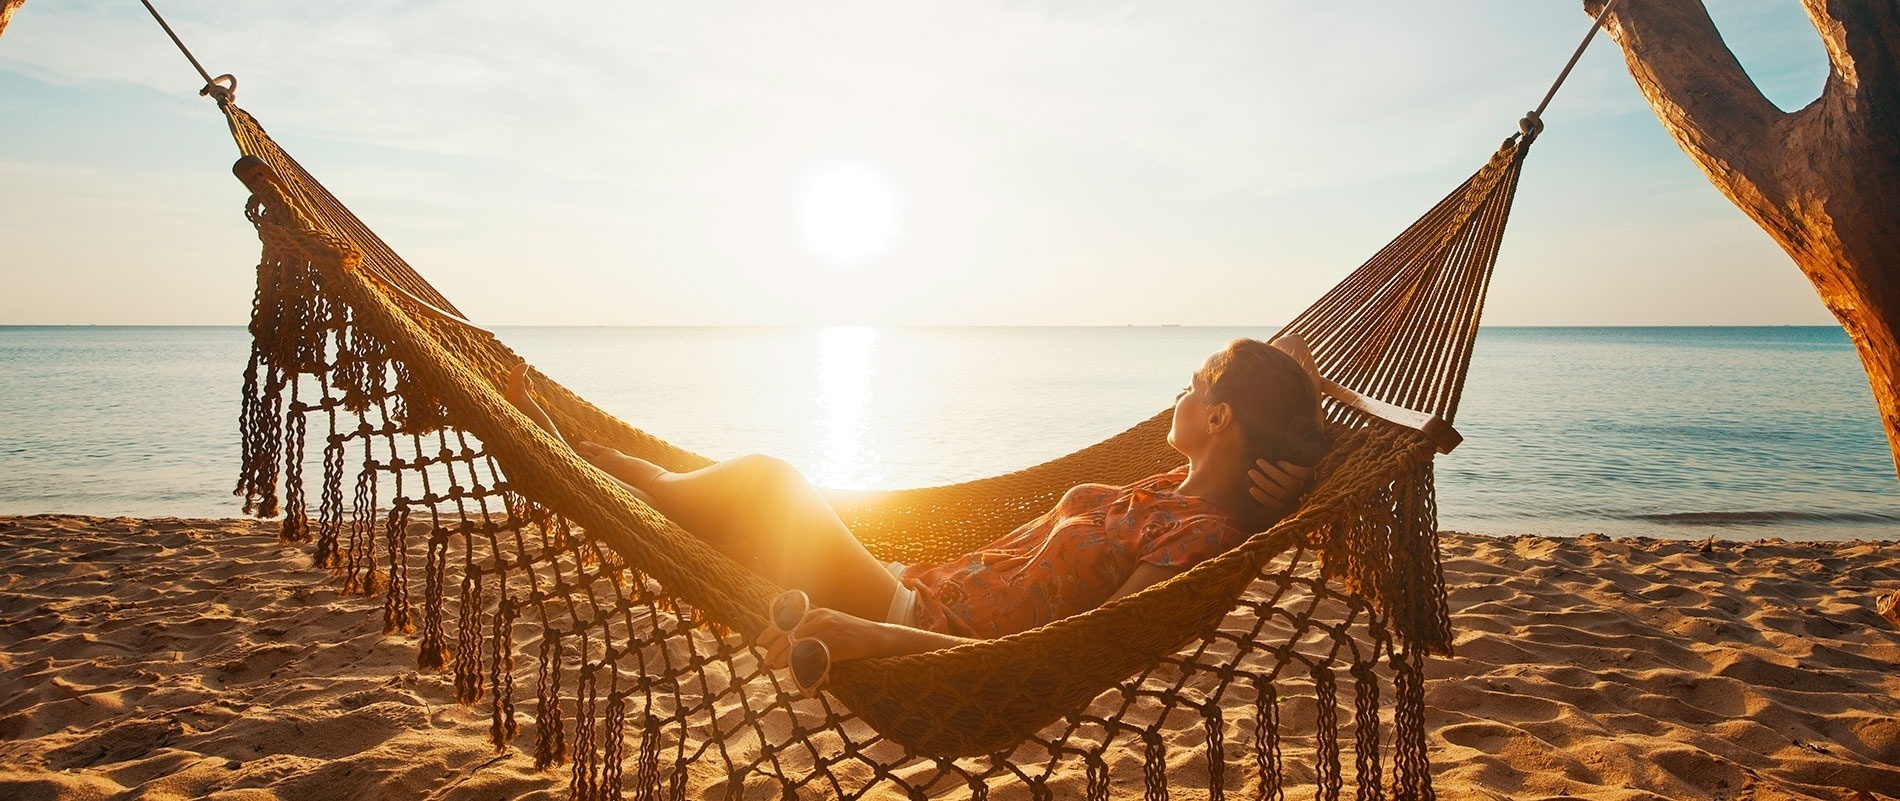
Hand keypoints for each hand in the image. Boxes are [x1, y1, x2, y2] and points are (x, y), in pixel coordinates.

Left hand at [755, 606, 887, 667]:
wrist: (878, 637)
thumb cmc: (855, 633)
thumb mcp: (833, 622)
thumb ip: (815, 627)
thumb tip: (794, 642)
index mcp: (819, 612)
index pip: (788, 620)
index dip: (771, 631)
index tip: (760, 641)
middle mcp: (821, 619)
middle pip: (790, 633)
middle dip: (774, 648)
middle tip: (767, 660)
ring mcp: (828, 632)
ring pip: (797, 646)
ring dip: (784, 658)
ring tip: (776, 666)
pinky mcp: (835, 646)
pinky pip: (812, 657)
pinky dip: (802, 666)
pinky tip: (796, 672)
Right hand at [1248, 459, 1312, 513]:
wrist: (1317, 459)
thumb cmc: (1291, 472)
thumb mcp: (1281, 483)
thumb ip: (1272, 488)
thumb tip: (1252, 488)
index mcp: (1295, 501)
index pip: (1278, 506)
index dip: (1264, 498)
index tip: (1251, 489)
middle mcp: (1302, 495)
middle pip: (1282, 494)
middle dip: (1263, 482)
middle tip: (1251, 472)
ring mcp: (1310, 484)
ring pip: (1289, 484)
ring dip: (1271, 472)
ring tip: (1259, 462)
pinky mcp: (1315, 473)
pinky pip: (1301, 474)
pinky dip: (1288, 468)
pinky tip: (1280, 462)